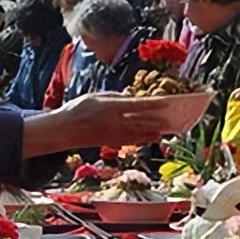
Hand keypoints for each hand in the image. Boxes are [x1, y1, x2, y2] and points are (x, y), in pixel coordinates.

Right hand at [22, 92, 165, 157]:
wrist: (63, 131)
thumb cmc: (79, 109)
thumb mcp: (96, 97)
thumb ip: (115, 96)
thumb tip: (131, 95)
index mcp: (111, 107)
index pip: (138, 105)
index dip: (155, 104)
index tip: (169, 102)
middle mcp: (115, 122)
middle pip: (143, 121)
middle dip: (160, 120)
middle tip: (176, 118)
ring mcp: (114, 134)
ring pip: (140, 133)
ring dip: (156, 131)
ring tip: (169, 128)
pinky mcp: (112, 143)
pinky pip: (132, 141)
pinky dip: (144, 138)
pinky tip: (153, 136)